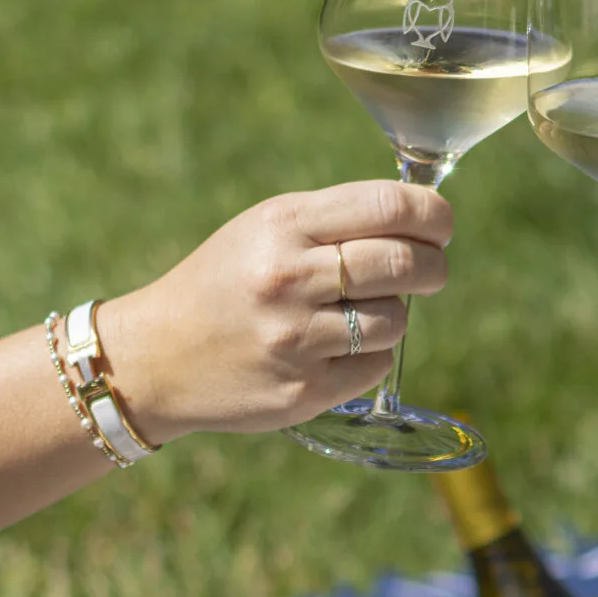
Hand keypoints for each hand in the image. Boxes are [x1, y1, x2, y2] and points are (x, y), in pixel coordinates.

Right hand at [100, 181, 453, 443]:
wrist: (156, 357)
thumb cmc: (226, 283)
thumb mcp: (265, 231)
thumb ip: (335, 221)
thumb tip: (423, 222)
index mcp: (283, 225)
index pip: (389, 205)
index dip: (433, 214)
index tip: (441, 225)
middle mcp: (289, 278)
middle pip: (405, 263)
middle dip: (433, 267)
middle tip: (430, 271)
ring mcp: (296, 339)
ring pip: (395, 320)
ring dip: (393, 315)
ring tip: (361, 314)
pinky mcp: (303, 391)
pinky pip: (375, 367)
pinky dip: (371, 356)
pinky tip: (337, 350)